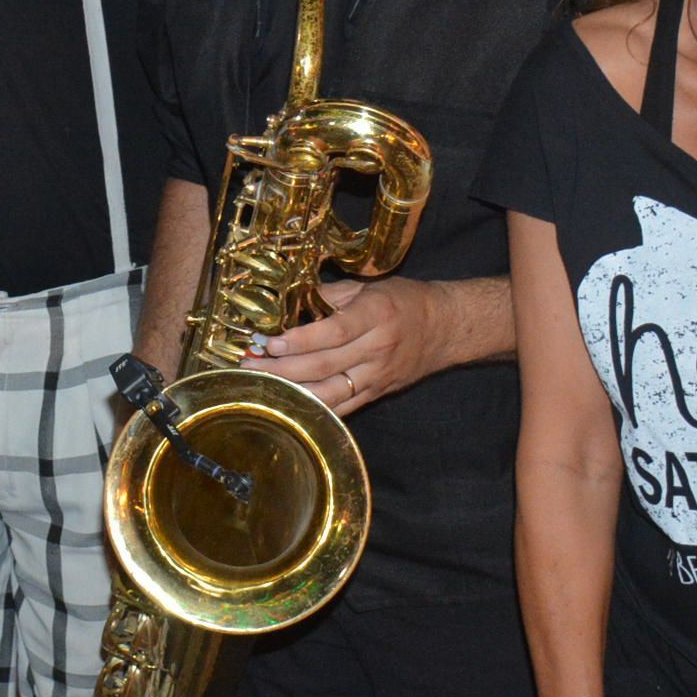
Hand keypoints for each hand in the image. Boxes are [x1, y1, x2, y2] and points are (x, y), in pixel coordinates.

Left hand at [241, 278, 444, 414]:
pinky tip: (289, 406)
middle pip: (325, 365)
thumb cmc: (403, 301)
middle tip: (250, 365)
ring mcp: (378, 375)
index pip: (333, 332)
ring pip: (331, 391)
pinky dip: (316, 409)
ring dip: (293, 391)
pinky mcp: (378, 393)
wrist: (446, 328)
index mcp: (375, 315)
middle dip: (283, 367)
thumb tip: (289, 302)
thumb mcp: (369, 287)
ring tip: (262, 386)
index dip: (300, 340)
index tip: (271, 342)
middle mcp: (378, 348)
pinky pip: (344, 406)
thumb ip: (330, 295)